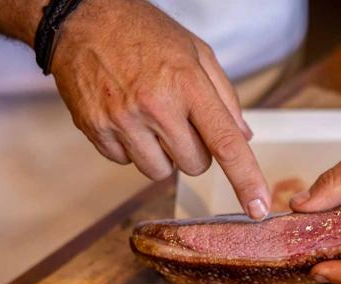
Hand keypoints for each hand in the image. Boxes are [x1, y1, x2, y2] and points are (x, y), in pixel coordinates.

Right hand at [50, 0, 269, 218]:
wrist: (82, 19)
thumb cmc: (145, 33)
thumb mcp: (196, 52)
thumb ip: (225, 96)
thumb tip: (244, 138)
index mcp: (187, 83)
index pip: (225, 143)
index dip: (246, 179)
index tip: (258, 208)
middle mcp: (155, 106)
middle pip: (194, 166)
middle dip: (195, 151)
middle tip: (180, 121)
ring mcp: (122, 120)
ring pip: (160, 172)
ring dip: (163, 155)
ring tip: (151, 119)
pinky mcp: (95, 129)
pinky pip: (126, 163)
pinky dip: (131, 149)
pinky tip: (126, 118)